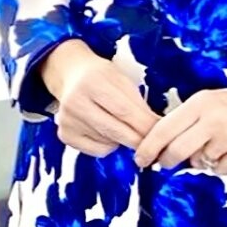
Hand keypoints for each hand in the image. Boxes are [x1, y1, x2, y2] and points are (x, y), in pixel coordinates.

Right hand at [43, 40, 159, 155]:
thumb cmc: (101, 78)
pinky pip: (97, 151)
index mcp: (92, 82)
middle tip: (152, 143)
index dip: (145, 126)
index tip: (160, 135)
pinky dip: (109, 145)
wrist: (72, 76)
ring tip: (122, 126)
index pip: (124, 111)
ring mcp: (68, 121)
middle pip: (116, 131)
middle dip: (139, 140)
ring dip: (123, 140)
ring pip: (109, 143)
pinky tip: (107, 132)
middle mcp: (75, 102)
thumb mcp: (122, 81)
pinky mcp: (65, 135)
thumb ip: (138, 105)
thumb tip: (158, 130)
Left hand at [134, 71, 226, 175]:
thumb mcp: (209, 101)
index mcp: (199, 103)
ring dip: (202, 159)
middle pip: (176, 152)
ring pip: (199, 163)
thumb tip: (164, 149)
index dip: (148, 148)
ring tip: (217, 143)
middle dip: (167, 161)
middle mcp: (212, 119)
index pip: (164, 129)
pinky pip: (220, 170)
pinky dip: (221, 165)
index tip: (140, 159)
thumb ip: (187, 121)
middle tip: (166, 163)